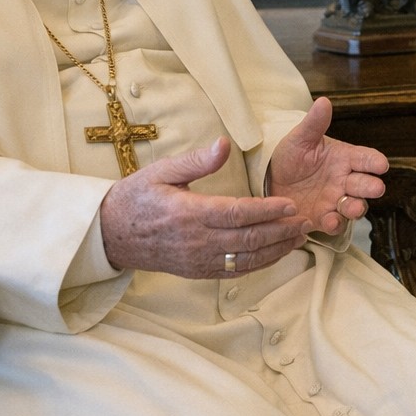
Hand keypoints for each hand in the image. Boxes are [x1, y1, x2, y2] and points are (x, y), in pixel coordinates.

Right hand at [100, 138, 308, 278]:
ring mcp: (197, 261)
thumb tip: (224, 143)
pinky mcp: (197, 272)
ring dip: (276, 250)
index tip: (290, 204)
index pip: (237, 214)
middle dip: (281, 231)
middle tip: (305, 221)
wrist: (109, 234)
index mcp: (189, 213)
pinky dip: (259, 264)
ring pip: (245, 259)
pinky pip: (233, 271)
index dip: (267, 210)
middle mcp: (196, 241)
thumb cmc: (137, 196)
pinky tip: (276, 253)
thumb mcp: (162, 170)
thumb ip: (197, 160)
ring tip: (299, 237)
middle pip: (247, 239)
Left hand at [267, 97, 387, 234]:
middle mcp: (344, 180)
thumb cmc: (290, 156)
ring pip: (355, 205)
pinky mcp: (323, 218)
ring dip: (356, 207)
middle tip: (375, 188)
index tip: (381, 164)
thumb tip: (324, 101)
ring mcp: (335, 201)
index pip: (365, 158)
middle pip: (365, 184)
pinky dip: (335, 223)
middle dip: (372, 187)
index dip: (375, 161)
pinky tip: (330, 221)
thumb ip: (314, 123)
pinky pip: (335, 223)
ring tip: (351, 207)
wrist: (270, 181)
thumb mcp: (300, 139)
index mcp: (344, 158)